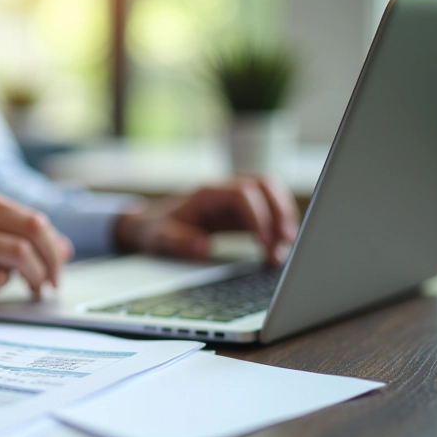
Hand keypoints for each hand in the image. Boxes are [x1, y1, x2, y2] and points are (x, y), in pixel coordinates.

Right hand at [0, 188, 73, 299]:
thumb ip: (13, 232)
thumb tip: (64, 249)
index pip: (34, 219)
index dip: (54, 245)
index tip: (58, 264)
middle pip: (33, 233)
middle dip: (52, 261)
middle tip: (53, 282)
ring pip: (19, 256)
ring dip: (34, 277)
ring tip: (34, 289)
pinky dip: (2, 286)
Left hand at [114, 176, 299, 264]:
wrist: (150, 224)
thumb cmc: (156, 229)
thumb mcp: (160, 238)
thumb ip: (179, 241)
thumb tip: (203, 247)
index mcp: (207, 194)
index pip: (242, 193)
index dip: (258, 214)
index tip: (264, 241)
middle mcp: (225, 191)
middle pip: (264, 185)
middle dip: (280, 212)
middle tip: (286, 243)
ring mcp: (235, 200)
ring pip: (271, 195)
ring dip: (284, 218)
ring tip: (283, 250)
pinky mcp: (241, 212)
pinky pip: (268, 211)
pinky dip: (278, 227)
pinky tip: (277, 250)